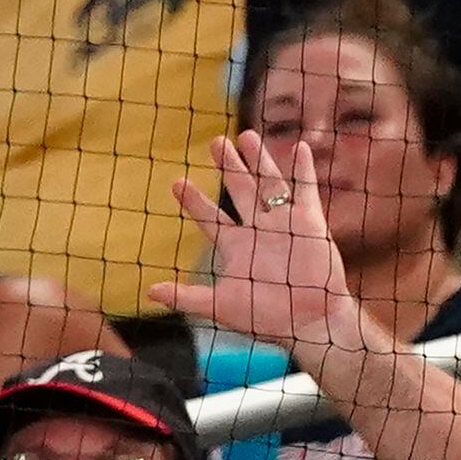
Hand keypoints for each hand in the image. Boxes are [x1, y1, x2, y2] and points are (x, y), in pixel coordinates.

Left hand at [150, 131, 364, 356]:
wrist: (310, 323)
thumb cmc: (267, 319)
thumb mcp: (222, 307)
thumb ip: (188, 297)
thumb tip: (150, 292)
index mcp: (236, 248)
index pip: (210, 218)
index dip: (194, 201)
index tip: (177, 182)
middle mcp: (258, 231)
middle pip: (240, 190)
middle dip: (228, 167)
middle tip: (215, 142)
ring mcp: (284, 224)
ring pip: (269, 184)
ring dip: (259, 160)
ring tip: (246, 136)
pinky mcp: (310, 223)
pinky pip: (306, 192)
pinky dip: (303, 170)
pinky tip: (299, 148)